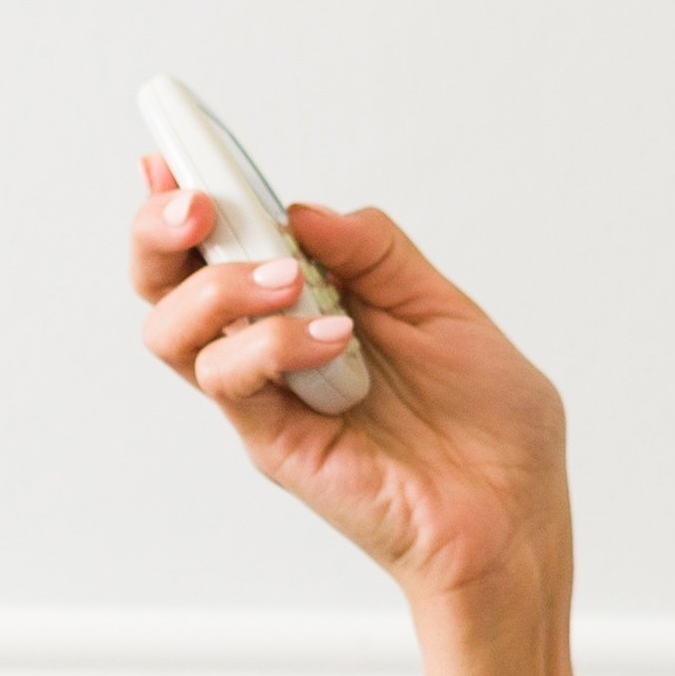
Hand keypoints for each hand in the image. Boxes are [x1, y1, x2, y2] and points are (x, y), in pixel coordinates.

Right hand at [127, 160, 574, 625]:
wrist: (514, 520)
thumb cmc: (489, 428)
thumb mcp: (446, 310)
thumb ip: (377, 255)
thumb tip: (303, 210)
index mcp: (308, 309)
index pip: (219, 250)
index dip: (183, 203)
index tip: (169, 155)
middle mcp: (272, 351)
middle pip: (165, 288)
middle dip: (160, 234)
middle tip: (196, 206)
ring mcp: (267, 398)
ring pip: (173, 333)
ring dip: (219, 288)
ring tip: (289, 279)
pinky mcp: (275, 443)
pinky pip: (232, 383)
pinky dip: (272, 344)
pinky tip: (335, 338)